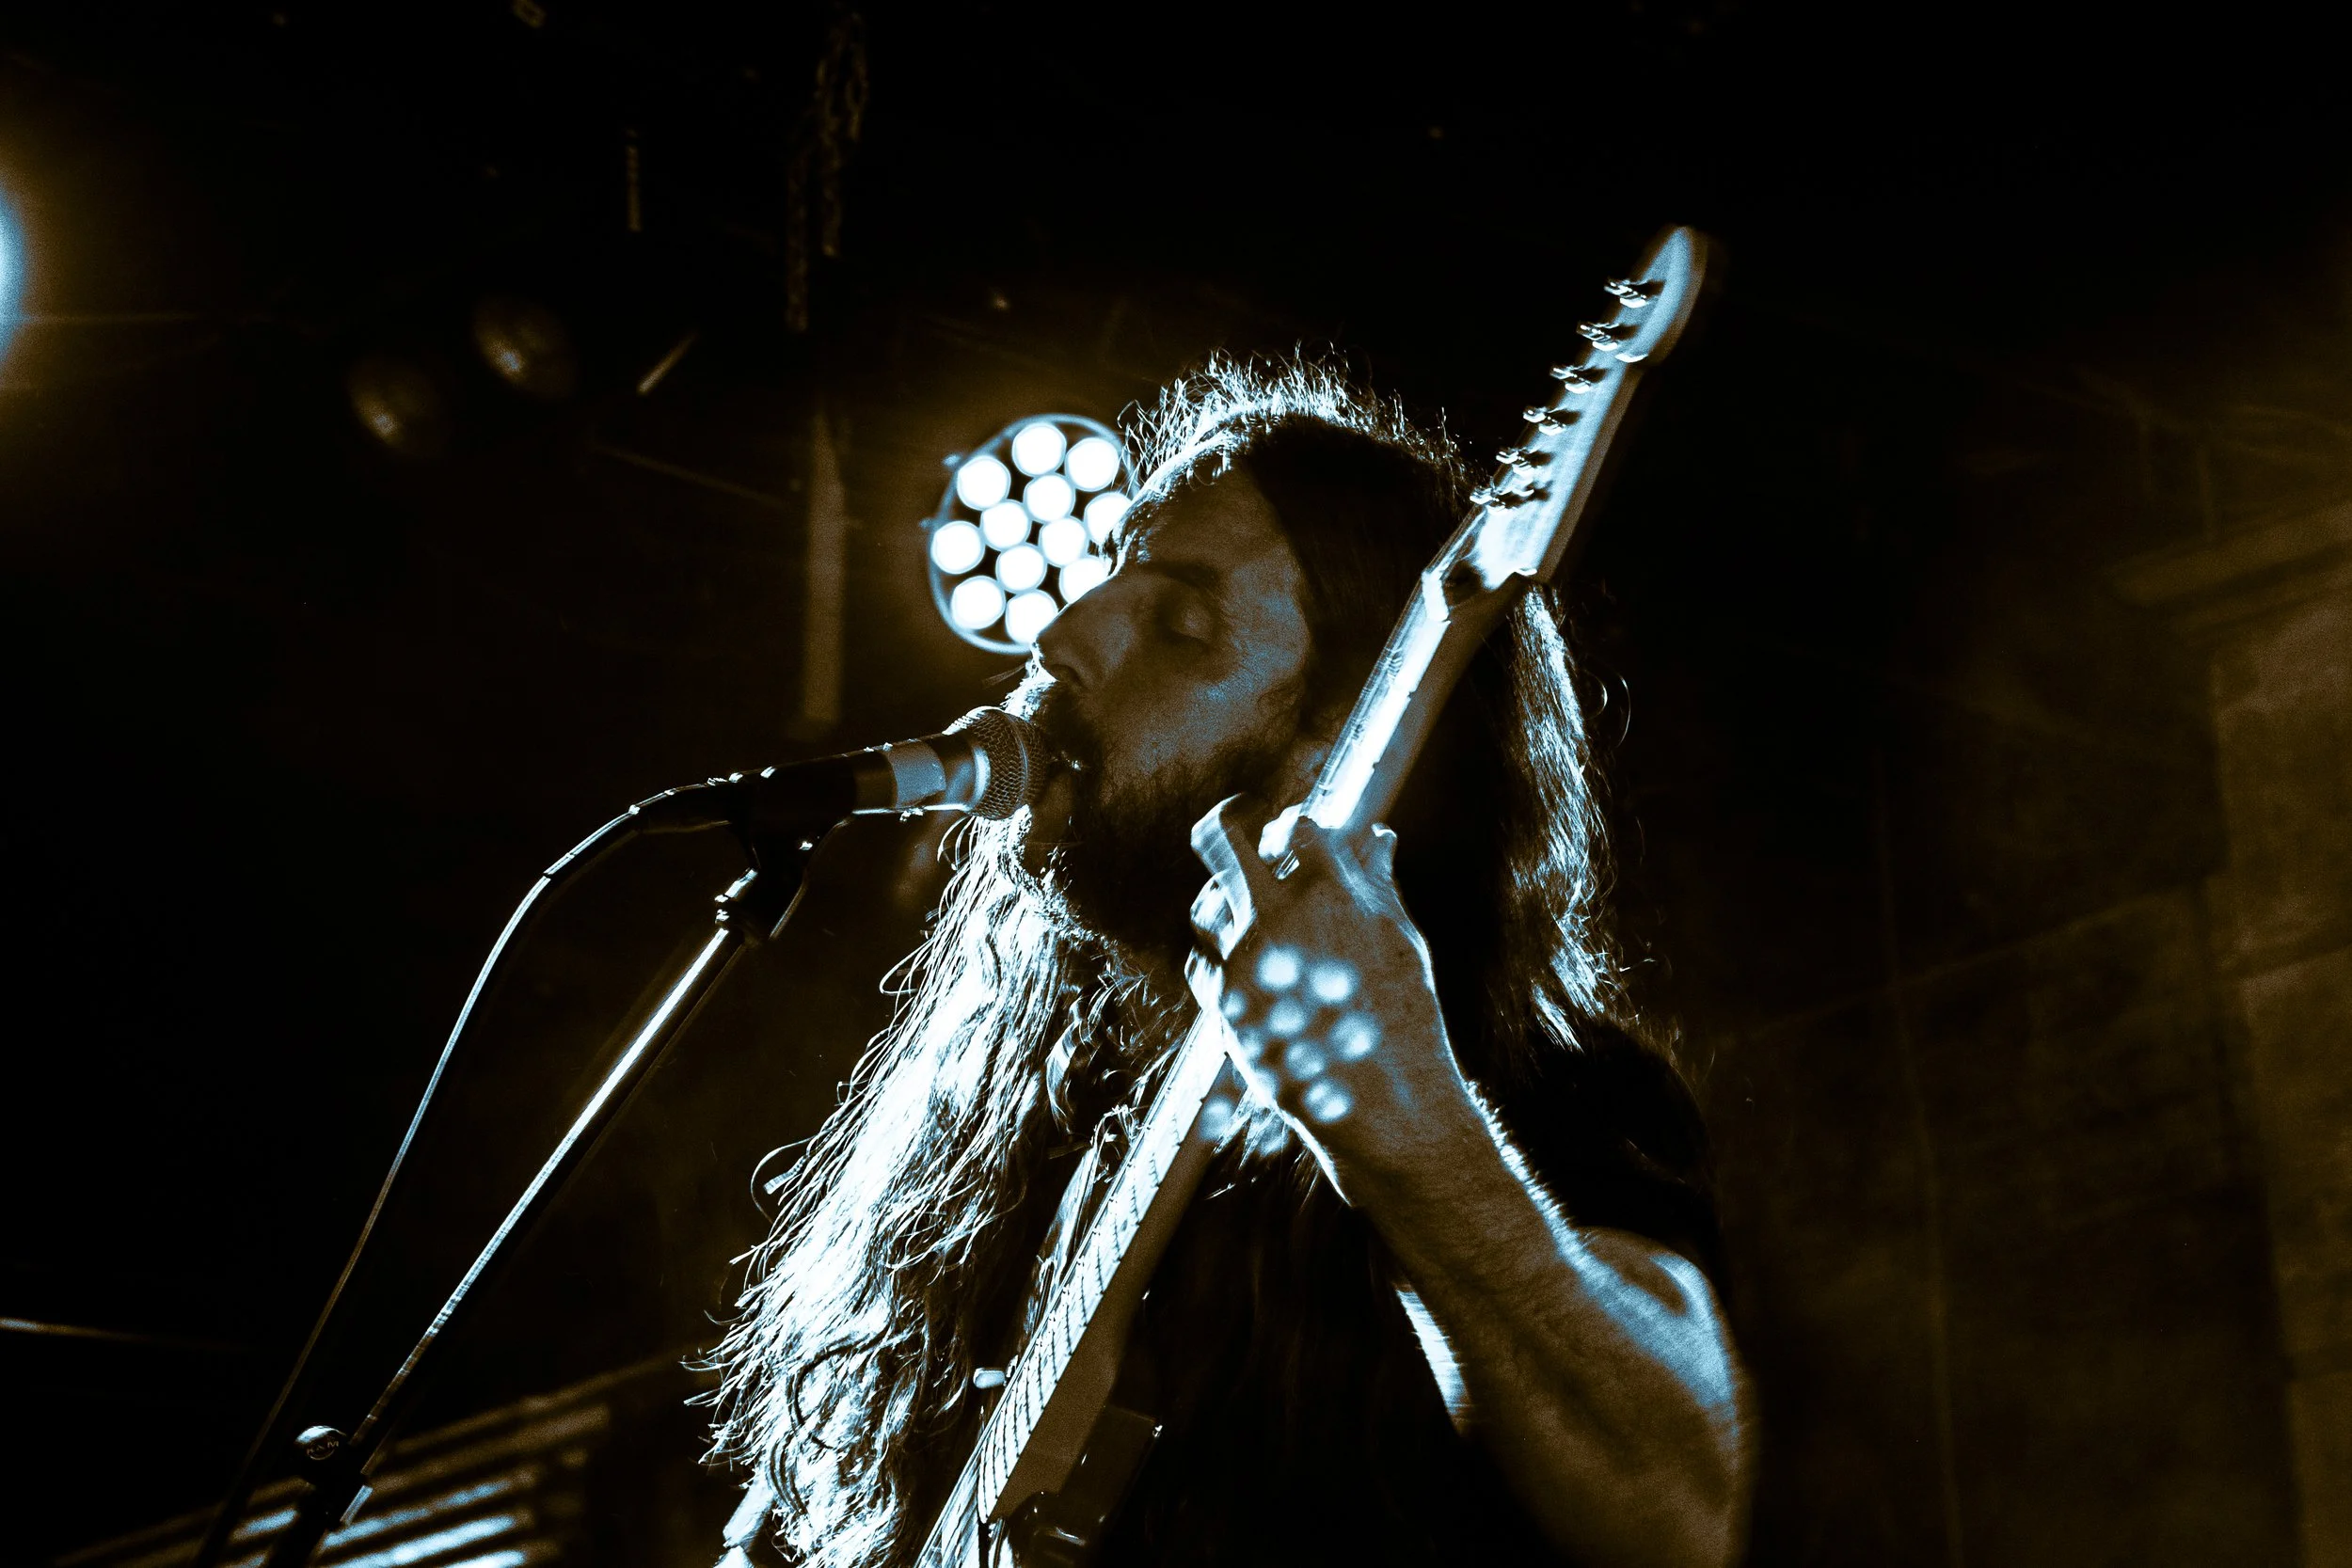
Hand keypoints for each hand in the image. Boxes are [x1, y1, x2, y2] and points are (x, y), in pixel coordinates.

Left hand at [1183, 795, 1479, 1194]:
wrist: (1382, 1101)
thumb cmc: (1404, 1015)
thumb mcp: (1399, 940)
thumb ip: (1376, 882)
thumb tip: (1375, 835)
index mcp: (1328, 892)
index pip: (1293, 824)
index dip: (1293, 827)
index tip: (1294, 837)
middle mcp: (1274, 917)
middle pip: (1221, 838)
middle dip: (1226, 825)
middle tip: (1236, 829)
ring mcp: (1241, 961)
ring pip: (1203, 903)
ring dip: (1221, 898)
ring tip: (1245, 910)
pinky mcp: (1223, 1004)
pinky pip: (1200, 961)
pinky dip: (1217, 956)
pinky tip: (1243, 964)